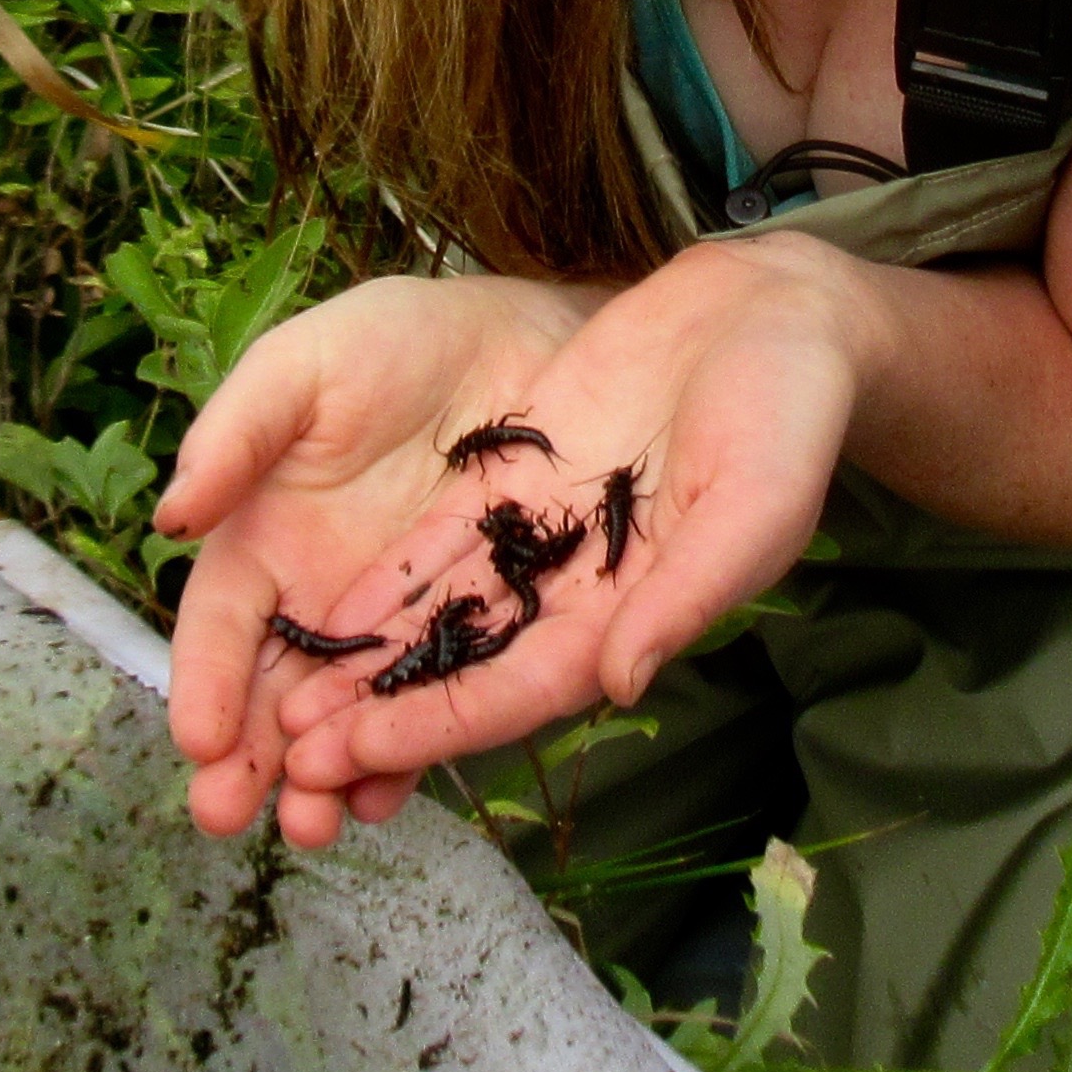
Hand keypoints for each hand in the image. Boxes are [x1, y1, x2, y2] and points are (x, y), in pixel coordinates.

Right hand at [160, 270, 597, 834]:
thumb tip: (172, 514)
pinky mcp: (463, 633)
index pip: (222, 624)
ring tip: (315, 824)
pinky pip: (430, 702)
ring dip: (324, 775)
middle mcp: (318, 597)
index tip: (198, 738)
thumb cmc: (397, 342)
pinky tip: (392, 790)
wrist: (525, 341)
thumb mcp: (305, 366)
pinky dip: (407, 751)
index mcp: (263, 538)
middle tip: (235, 816)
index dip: (204, 681)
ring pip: (346, 717)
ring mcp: (391, 624)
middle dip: (250, 761)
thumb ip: (239, 431)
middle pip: (272, 694)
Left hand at [266, 233, 876, 848]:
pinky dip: (385, 582)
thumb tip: (619, 685)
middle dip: (382, 711)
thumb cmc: (787, 414)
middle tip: (289, 754)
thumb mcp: (756, 504)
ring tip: (284, 705)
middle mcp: (576, 591)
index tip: (361, 751)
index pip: (523, 687)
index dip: (442, 723)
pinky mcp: (514, 479)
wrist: (770, 317)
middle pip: (465, 667)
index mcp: (635, 613)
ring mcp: (538, 535)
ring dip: (368, 660)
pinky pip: (439, 542)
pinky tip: (319, 608)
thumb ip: (687, 594)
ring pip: (439, 614)